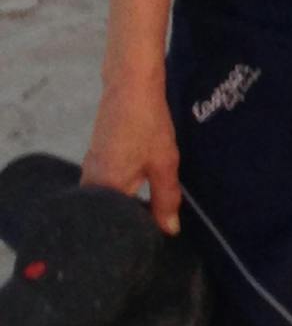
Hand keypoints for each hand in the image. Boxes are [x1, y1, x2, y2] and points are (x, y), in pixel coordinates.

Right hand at [81, 71, 181, 235]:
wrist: (129, 85)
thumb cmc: (147, 124)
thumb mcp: (164, 163)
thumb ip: (166, 200)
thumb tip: (169, 231)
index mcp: (104, 189)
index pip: (114, 226)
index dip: (133, 234)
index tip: (150, 240)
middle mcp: (89, 183)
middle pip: (106, 214)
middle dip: (127, 221)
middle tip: (151, 226)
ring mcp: (89, 168)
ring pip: (104, 199)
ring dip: (123, 205)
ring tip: (146, 211)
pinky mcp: (94, 158)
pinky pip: (102, 186)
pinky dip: (118, 191)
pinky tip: (136, 190)